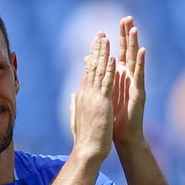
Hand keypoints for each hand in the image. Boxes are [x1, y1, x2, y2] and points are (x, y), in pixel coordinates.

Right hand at [69, 32, 117, 161]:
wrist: (87, 151)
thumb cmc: (84, 138)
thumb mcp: (76, 118)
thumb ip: (74, 105)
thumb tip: (72, 96)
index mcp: (81, 96)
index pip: (86, 72)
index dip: (91, 56)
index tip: (94, 44)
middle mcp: (85, 93)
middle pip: (91, 67)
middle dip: (96, 49)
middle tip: (100, 33)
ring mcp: (93, 97)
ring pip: (99, 71)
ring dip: (103, 53)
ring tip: (106, 38)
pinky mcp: (102, 103)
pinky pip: (107, 83)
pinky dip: (110, 69)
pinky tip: (113, 57)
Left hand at [111, 16, 146, 148]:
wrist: (122, 136)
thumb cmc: (113, 117)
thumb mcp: (103, 92)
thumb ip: (98, 74)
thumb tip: (87, 60)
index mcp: (119, 77)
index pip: (118, 53)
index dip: (117, 38)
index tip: (116, 22)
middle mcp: (129, 78)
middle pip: (128, 52)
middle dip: (127, 35)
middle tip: (127, 18)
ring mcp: (135, 84)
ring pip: (135, 60)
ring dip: (135, 44)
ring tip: (135, 28)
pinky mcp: (139, 93)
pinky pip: (140, 76)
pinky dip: (142, 63)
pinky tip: (143, 51)